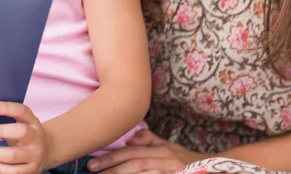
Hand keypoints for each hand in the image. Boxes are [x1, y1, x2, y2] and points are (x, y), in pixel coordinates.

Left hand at [0, 102, 50, 173]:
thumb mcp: (22, 122)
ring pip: (13, 155)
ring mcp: (35, 155)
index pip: (22, 111)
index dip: (7, 108)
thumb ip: (9, 116)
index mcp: (32, 121)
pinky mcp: (31, 171)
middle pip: (21, 132)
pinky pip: (13, 172)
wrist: (46, 151)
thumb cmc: (26, 133)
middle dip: (1, 131)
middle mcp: (36, 137)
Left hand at [86, 130, 207, 173]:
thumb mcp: (170, 148)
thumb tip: (130, 140)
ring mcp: (173, 171)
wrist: (218, 170)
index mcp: (161, 150)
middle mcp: (166, 160)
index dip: (111, 157)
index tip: (93, 163)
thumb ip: (150, 141)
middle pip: (135, 164)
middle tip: (92, 171)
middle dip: (112, 168)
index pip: (131, 153)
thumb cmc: (190, 161)